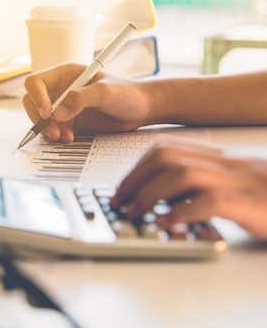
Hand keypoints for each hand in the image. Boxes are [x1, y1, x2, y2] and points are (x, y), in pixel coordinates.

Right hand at [22, 63, 152, 142]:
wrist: (141, 109)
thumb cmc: (127, 94)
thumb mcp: (106, 92)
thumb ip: (81, 99)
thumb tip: (57, 113)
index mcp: (66, 74)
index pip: (36, 82)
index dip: (36, 97)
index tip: (46, 114)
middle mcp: (61, 88)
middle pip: (32, 101)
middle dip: (39, 119)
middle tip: (54, 132)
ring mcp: (63, 105)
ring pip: (40, 118)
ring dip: (49, 130)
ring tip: (66, 137)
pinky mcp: (68, 120)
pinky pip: (52, 128)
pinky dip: (57, 135)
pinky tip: (70, 138)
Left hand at [111, 135, 266, 239]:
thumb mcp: (239, 190)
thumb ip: (206, 191)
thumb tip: (167, 205)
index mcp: (224, 159)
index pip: (170, 148)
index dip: (140, 165)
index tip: (124, 186)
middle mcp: (230, 165)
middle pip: (168, 155)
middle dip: (135, 177)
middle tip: (120, 200)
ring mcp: (243, 182)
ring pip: (182, 173)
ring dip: (149, 193)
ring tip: (136, 212)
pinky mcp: (253, 206)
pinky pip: (209, 201)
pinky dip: (181, 212)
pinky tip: (167, 225)